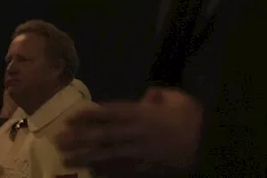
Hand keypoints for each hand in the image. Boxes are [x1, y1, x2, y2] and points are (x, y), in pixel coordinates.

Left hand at [56, 87, 201, 176]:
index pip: (112, 113)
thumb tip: (147, 96)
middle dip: (80, 138)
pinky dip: (105, 171)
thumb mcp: (179, 99)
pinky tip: (92, 172)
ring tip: (66, 158)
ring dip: (85, 157)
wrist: (208, 144)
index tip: (72, 117)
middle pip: (103, 135)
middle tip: (58, 141)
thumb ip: (160, 96)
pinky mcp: (144, 167)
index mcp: (145, 114)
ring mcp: (139, 153)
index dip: (91, 115)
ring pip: (107, 155)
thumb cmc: (193, 118)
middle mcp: (137, 133)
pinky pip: (120, 169)